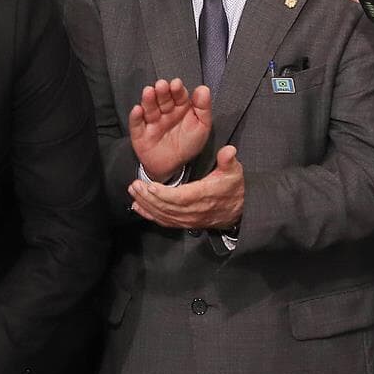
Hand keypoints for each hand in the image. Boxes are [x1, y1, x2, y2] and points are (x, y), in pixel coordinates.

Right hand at [128, 79, 211, 181]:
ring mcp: (151, 121)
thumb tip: (203, 89)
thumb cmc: (188, 145)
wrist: (172, 167)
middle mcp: (165, 112)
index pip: (178, 95)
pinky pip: (136, 123)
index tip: (176, 84)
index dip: (177, 89)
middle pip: (162, 98)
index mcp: (180, 107)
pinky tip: (138, 110)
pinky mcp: (139, 133)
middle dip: (162, 91)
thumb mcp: (202, 126)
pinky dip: (136, 116)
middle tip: (162, 86)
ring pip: (149, 108)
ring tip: (149, 92)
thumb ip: (203, 108)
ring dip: (148, 99)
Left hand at [128, 145, 244, 230]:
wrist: (239, 211)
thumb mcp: (234, 172)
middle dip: (148, 197)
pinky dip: (149, 215)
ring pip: (163, 215)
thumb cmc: (233, 188)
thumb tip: (229, 150)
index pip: (181, 198)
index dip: (164, 194)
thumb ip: (228, 160)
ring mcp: (188, 219)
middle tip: (135, 185)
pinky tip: (138, 207)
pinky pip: (164, 221)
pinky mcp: (184, 223)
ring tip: (133, 192)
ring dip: (146, 204)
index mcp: (204, 196)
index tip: (150, 186)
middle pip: (167, 207)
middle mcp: (194, 211)